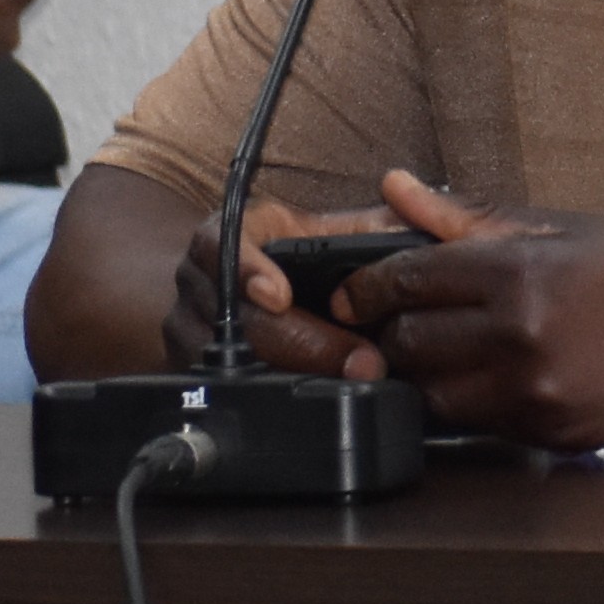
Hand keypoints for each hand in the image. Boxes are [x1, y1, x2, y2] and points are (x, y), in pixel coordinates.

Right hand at [168, 193, 407, 382]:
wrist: (255, 292)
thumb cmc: (304, 257)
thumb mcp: (333, 232)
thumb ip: (371, 225)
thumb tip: (414, 210)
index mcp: (225, 236)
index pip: (219, 244)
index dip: (246, 269)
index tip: (280, 295)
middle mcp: (198, 280)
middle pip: (237, 317)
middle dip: (303, 341)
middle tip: (361, 360)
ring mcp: (189, 327)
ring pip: (233, 360)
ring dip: (298, 372)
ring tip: (354, 378)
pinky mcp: (195, 368)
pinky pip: (233, 387)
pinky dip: (281, 391)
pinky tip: (325, 393)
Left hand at [345, 169, 603, 446]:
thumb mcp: (576, 230)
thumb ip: (476, 219)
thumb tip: (398, 189)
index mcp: (524, 270)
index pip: (403, 281)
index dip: (368, 288)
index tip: (360, 293)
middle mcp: (519, 335)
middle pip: (404, 342)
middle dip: (396, 331)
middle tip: (416, 320)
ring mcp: (533, 392)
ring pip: (430, 392)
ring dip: (430, 373)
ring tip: (462, 351)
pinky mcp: (550, 434)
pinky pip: (477, 423)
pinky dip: (476, 401)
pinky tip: (508, 377)